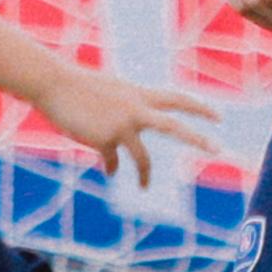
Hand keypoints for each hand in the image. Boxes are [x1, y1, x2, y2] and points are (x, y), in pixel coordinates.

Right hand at [34, 64, 222, 187]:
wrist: (53, 84)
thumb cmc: (78, 86)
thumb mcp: (111, 91)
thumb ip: (127, 106)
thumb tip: (131, 133)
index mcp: (139, 94)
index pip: (177, 99)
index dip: (199, 108)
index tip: (218, 117)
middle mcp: (135, 109)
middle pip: (174, 127)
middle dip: (197, 139)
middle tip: (218, 150)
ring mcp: (121, 125)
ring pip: (143, 158)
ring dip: (145, 175)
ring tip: (145, 187)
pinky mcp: (103, 140)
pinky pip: (112, 161)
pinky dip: (111, 167)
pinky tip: (109, 171)